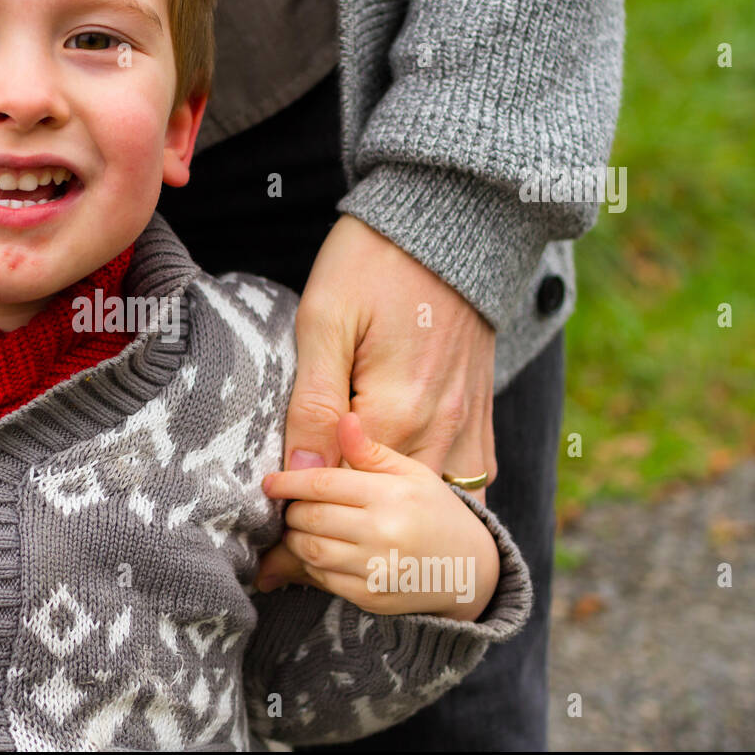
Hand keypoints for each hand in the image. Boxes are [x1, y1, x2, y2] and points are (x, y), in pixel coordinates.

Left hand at [258, 413, 499, 621]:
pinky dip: (310, 565)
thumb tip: (343, 420)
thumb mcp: (412, 473)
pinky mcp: (371, 598)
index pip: (324, 484)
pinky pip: (323, 579)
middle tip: (289, 505)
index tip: (269, 483)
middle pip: (311, 518)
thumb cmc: (436, 512)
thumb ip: (371, 451)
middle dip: (292, 510)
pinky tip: (316, 551)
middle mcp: (384, 533)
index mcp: (391, 495)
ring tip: (299, 526)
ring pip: (311, 551)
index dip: (289, 482)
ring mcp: (377, 569)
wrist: (469, 570)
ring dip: (295, 538)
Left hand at [281, 215, 496, 503]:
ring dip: (387, 513)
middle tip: (295, 531)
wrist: (449, 222)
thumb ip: (312, 401)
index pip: (343, 489)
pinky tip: (398, 493)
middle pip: (386, 505)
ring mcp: (466, 424)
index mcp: (397, 411)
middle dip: (341, 520)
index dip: (304, 507)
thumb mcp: (325, 321)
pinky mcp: (480, 414)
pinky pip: (467, 480)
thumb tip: (299, 469)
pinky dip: (434, 495)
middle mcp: (441, 428)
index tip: (274, 517)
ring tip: (342, 514)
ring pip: (429, 501)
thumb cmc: (373, 264)